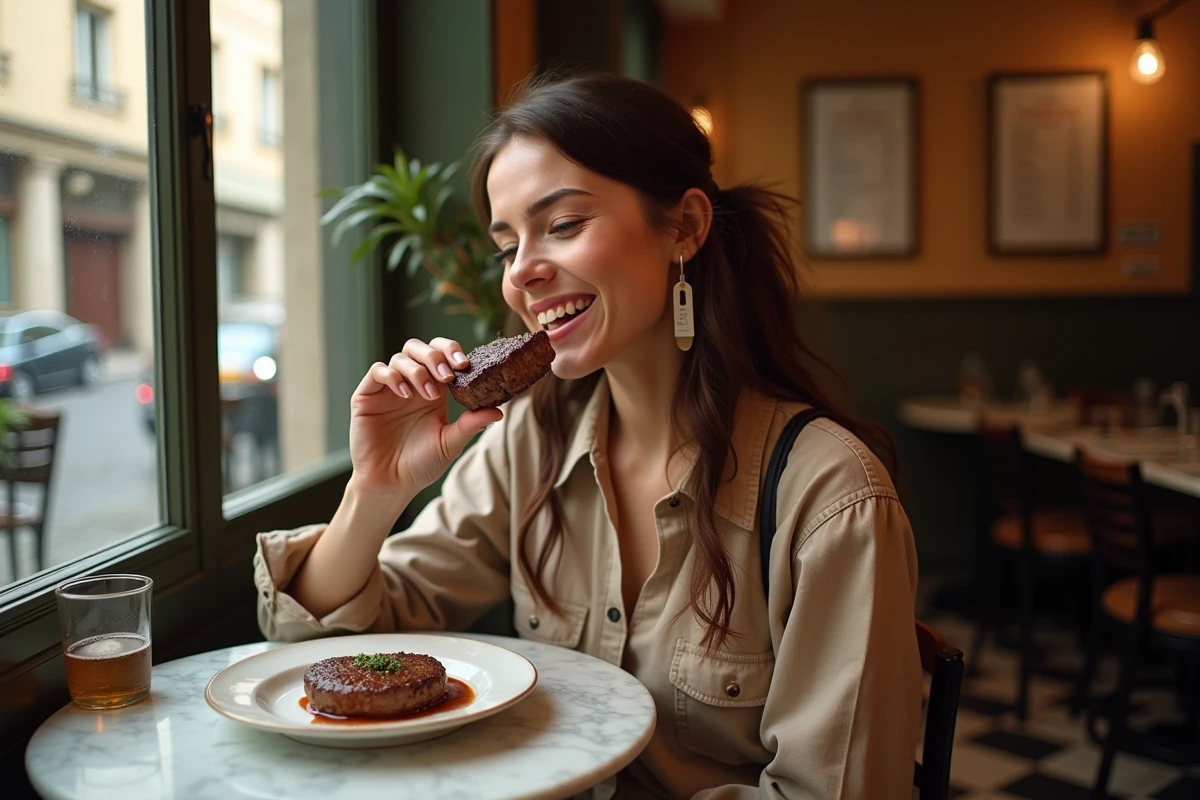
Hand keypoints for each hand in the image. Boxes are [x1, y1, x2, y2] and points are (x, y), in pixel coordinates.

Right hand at [348, 337, 501, 495]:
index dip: (452, 353)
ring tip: (429, 394)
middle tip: (448, 375)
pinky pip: (378, 371)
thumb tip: (499, 411)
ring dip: (418, 370)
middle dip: (435, 356)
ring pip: (401, 357)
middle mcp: (411, 384)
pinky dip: (392, 376)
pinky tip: (405, 394)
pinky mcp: (367, 396)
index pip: (441, 356)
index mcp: (433, 389)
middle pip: (419, 348)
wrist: (391, 484)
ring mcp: (388, 388)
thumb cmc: (420, 465)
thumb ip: (470, 425)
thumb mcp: (449, 443)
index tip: (465, 365)